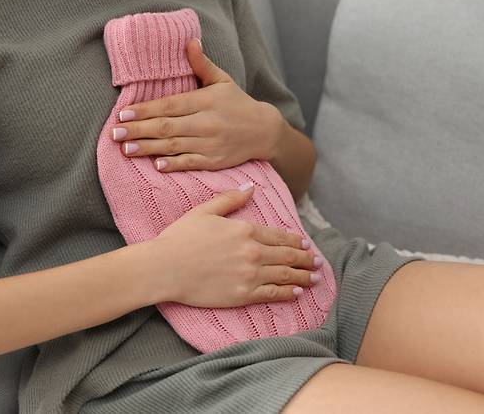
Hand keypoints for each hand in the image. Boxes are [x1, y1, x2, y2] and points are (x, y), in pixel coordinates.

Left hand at [110, 38, 287, 172]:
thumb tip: (189, 42)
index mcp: (205, 101)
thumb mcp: (222, 80)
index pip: (169, 105)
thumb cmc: (238, 104)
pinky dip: (173, 165)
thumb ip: (202, 64)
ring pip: (173, 146)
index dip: (145, 110)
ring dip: (148, 148)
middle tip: (115, 133)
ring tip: (126, 148)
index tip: (123, 113)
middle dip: (138, 130)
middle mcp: (206, 123)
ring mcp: (209, 144)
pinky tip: (156, 165)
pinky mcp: (213, 161)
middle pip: (166, 127)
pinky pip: (189, 163)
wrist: (264, 131)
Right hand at [149, 182, 320, 307]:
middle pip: (288, 256)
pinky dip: (288, 293)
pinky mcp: (242, 295)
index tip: (306, 244)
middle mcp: (253, 252)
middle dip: (306, 259)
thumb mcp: (204, 211)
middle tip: (318, 262)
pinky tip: (297, 293)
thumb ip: (230, 199)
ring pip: (286, 275)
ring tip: (315, 278)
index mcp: (245, 230)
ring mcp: (250, 275)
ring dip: (304, 276)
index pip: (279, 236)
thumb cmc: (179, 238)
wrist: (165, 268)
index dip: (296, 241)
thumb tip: (251, 187)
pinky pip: (272, 294)